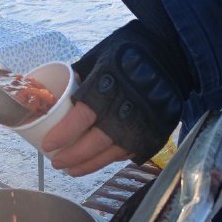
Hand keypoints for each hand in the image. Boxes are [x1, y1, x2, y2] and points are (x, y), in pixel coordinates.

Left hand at [42, 14, 193, 169]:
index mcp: (110, 85)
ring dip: (88, 165)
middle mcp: (127, 108)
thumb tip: (55, 96)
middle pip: (95, 142)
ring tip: (71, 170)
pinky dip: (109, 160)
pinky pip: (128, 153)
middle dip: (73, 156)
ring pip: (111, 153)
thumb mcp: (99, 56)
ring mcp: (143, 124)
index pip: (83, 116)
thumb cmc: (130, 51)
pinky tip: (95, 162)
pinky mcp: (154, 134)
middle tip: (56, 162)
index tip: (48, 144)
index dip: (64, 134)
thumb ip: (80, 78)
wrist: (173, 54)